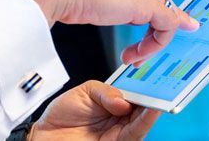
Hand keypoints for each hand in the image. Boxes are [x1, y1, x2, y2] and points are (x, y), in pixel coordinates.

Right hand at [7, 0, 198, 64]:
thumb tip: (94, 7)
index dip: (146, 17)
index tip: (140, 37)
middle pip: (160, 3)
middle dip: (151, 32)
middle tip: (134, 54)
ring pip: (166, 16)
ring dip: (151, 43)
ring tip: (132, 58)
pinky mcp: (148, 2)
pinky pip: (167, 26)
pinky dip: (155, 45)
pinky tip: (135, 56)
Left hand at [30, 81, 160, 140]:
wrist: (45, 136)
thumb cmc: (62, 115)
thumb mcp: (83, 92)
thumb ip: (105, 92)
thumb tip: (124, 101)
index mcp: (113, 103)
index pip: (135, 93)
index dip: (147, 85)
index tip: (158, 74)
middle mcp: (119, 118)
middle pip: (142, 107)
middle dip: (154, 96)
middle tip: (164, 85)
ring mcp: (118, 131)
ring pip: (142, 121)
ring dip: (153, 109)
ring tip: (160, 96)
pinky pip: (135, 133)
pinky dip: (145, 122)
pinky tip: (152, 110)